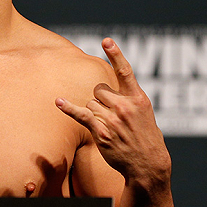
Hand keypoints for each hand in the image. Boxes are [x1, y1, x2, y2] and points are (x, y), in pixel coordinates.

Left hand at [56, 38, 170, 185]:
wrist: (148, 165)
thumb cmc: (146, 138)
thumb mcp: (145, 114)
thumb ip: (128, 98)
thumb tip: (104, 89)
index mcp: (138, 98)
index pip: (125, 71)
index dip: (115, 54)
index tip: (106, 40)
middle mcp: (125, 106)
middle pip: (99, 89)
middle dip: (101, 99)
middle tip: (112, 115)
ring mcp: (112, 119)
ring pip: (91, 103)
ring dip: (95, 112)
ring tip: (110, 127)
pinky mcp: (101, 131)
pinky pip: (81, 114)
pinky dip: (68, 108)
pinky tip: (59, 102)